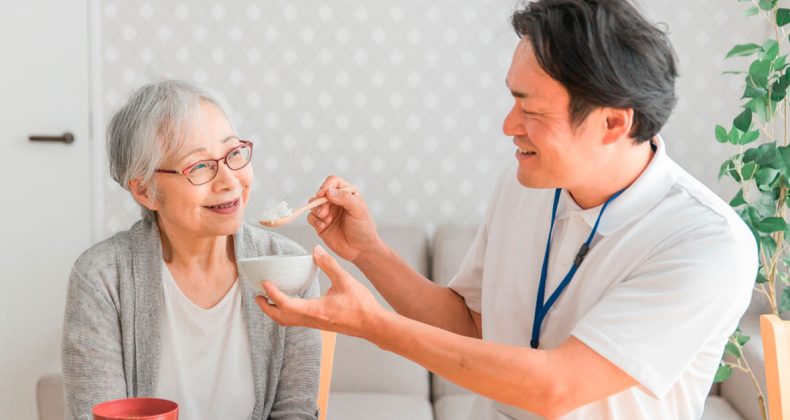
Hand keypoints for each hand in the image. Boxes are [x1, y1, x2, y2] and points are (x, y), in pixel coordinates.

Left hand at [256, 245, 385, 337]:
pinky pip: (297, 321)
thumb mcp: (345, 280)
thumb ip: (329, 265)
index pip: (286, 304)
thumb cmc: (361, 305)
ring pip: (288, 321)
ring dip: (276, 312)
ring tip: (268, 300)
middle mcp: (312, 320)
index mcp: (316, 310)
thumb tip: (315, 251)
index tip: (265, 283)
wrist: (373, 324)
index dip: (273, 294)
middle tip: (257, 296)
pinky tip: (290, 304)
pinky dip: (287, 313)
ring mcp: (316, 324)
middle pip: (281, 318)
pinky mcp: (321, 324)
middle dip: (267, 308)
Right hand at [308, 175, 382, 262]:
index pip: (333, 182)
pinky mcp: (320, 224)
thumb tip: (330, 191)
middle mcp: (336, 201)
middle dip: (320, 201)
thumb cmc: (364, 229)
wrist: (360, 250)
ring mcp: (327, 212)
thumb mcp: (359, 210)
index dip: (327, 185)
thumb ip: (346, 198)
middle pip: (320, 193)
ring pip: (313, 204)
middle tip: (325, 211)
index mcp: (347, 194)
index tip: (324, 194)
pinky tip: (323, 226)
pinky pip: (311, 218)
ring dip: (317, 210)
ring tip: (326, 219)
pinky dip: (315, 221)